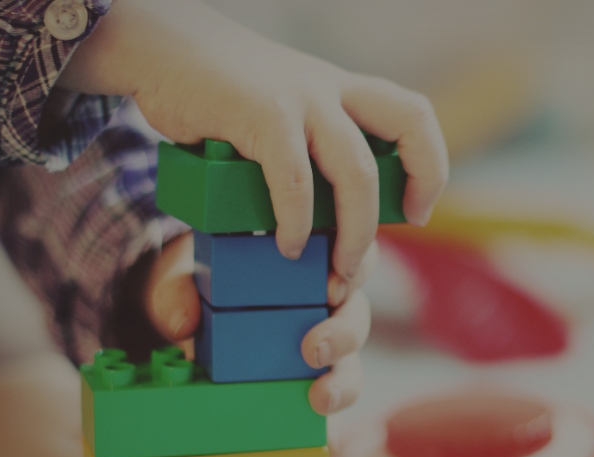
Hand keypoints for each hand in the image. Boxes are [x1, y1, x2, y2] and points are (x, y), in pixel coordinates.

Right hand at [59, 0, 447, 289]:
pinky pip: (295, 181)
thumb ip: (311, 148)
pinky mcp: (262, 114)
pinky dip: (295, 222)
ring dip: (356, 231)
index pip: (414, 115)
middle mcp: (331, 90)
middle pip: (411, 124)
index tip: (417, 210)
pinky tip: (285, 244)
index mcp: (342, 91)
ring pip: (357, 171)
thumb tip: (326, 218)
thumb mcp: (284, 112)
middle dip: (421, 183)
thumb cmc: (222, 97)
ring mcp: (301, 99)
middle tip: (400, 230)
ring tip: (338, 268)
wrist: (163, 50)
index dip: (430, 163)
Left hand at [144, 232, 377, 414]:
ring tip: (321, 396)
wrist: (187, 314)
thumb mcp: (183, 277)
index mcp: (308, 260)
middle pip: (356, 312)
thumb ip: (178, 291)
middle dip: (345, 332)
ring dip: (343, 379)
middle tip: (315, 348)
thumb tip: (183, 322)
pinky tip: (318, 418)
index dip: (356, 269)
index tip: (331, 289)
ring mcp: (321, 342)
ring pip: (352, 358)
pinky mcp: (311, 379)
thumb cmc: (200, 282)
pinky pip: (332, 392)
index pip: (350, 256)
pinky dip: (332, 407)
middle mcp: (324, 301)